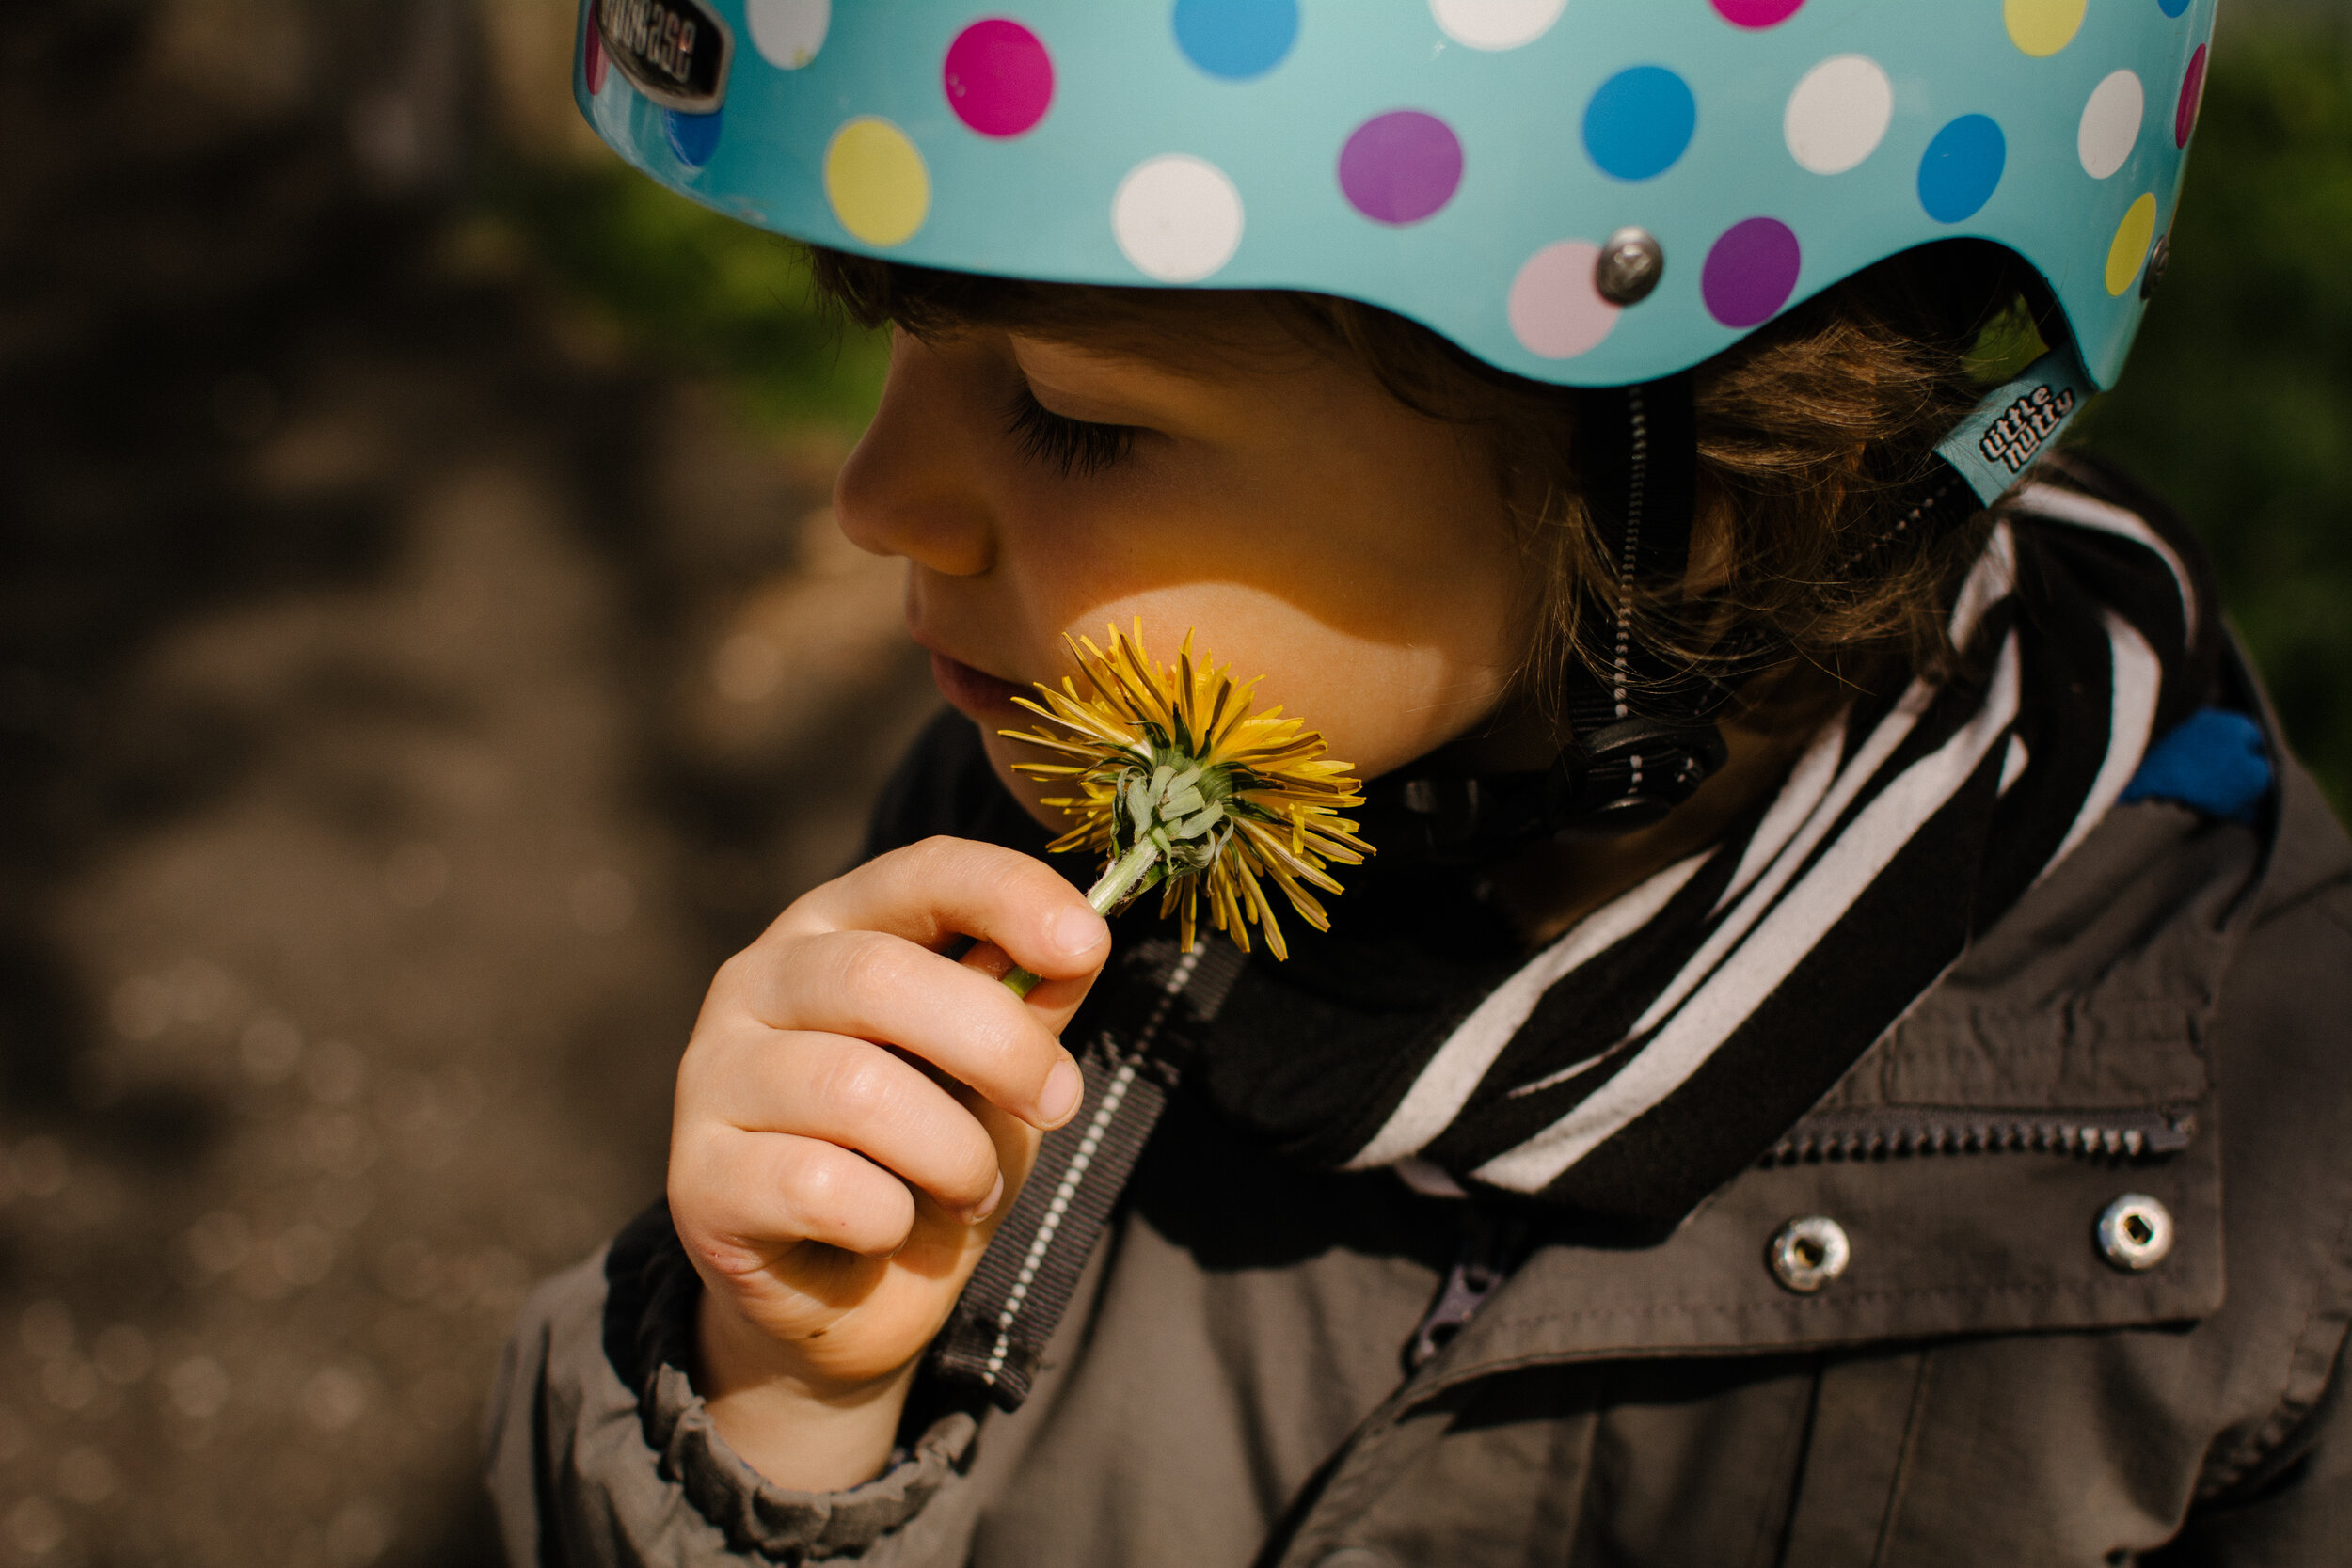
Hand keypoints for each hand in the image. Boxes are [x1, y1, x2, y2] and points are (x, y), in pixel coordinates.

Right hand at [667, 837, 1109, 1489]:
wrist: (847, 1299)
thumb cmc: (927, 1158)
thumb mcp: (995, 1073)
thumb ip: (1026, 1004)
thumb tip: (1079, 944)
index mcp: (835, 927)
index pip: (920, 873)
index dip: (1008, 896)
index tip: (1088, 945)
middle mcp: (756, 981)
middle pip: (880, 979)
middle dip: (1000, 1047)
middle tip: (1057, 1106)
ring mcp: (713, 1076)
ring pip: (855, 1089)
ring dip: (953, 1153)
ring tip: (972, 1188)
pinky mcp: (698, 1178)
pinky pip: (819, 1186)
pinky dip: (887, 1216)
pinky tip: (887, 1228)